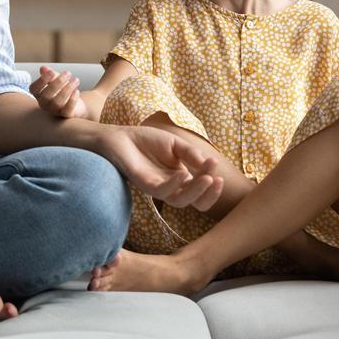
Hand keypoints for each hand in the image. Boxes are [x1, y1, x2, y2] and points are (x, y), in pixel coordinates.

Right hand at [29, 65, 89, 119]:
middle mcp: (44, 104)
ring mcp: (54, 111)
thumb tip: (43, 68)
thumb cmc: (62, 90)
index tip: (52, 72)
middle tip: (68, 73)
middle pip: (46, 95)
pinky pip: (67, 110)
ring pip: (57, 102)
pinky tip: (77, 91)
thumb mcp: (56, 80)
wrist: (74, 104)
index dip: (42, 80)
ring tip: (76, 80)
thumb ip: (50, 74)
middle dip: (58, 82)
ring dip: (67, 89)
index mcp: (39, 94)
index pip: (34, 89)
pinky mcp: (65, 115)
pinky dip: (72, 100)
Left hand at [97, 125, 223, 210]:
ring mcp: (158, 188)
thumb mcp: (176, 144)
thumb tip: (210, 164)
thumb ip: (191, 154)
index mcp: (182, 179)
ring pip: (181, 201)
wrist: (120, 136)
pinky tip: (182, 173)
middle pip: (196, 202)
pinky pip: (161, 192)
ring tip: (207, 178)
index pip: (202, 191)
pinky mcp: (144, 185)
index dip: (213, 187)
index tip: (219, 171)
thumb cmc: (146, 141)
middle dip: (209, 194)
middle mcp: (172, 187)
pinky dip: (174, 184)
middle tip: (217, 180)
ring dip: (196, 191)